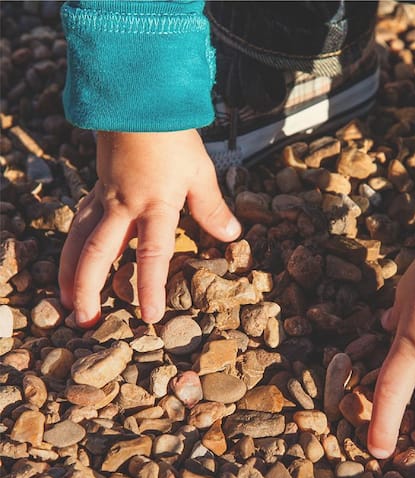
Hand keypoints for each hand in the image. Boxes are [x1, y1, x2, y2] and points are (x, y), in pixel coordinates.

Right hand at [59, 130, 239, 325]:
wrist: (139, 101)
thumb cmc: (172, 137)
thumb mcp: (200, 173)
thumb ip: (212, 208)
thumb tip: (231, 235)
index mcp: (154, 206)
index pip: (152, 255)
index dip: (150, 288)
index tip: (150, 316)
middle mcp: (123, 206)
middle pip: (99, 253)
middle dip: (89, 288)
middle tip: (84, 320)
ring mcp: (105, 198)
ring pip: (78, 239)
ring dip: (69, 271)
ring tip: (64, 298)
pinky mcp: (96, 189)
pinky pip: (78, 222)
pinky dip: (71, 245)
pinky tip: (71, 259)